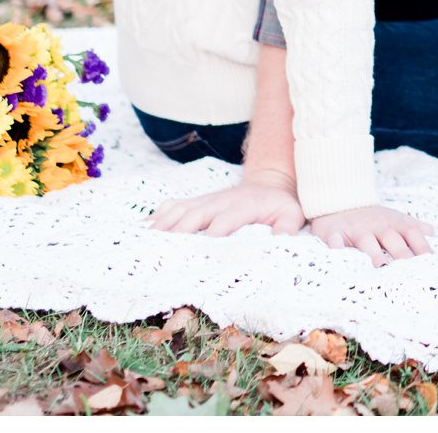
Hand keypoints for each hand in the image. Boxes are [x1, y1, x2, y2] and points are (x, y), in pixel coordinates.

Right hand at [150, 171, 305, 237]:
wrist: (270, 183)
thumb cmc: (281, 206)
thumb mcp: (292, 215)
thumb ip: (287, 228)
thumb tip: (280, 242)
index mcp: (243, 206)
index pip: (223, 221)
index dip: (210, 236)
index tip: (199, 253)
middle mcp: (220, 200)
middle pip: (195, 214)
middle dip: (179, 231)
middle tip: (162, 251)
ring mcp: (206, 199)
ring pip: (180, 209)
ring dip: (163, 225)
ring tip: (146, 243)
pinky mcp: (197, 200)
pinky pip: (174, 205)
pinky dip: (159, 215)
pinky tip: (145, 228)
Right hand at [309, 204, 434, 266]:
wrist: (338, 199)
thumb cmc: (371, 217)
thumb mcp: (395, 218)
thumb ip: (414, 228)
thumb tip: (434, 234)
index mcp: (394, 223)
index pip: (412, 233)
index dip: (422, 247)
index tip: (432, 263)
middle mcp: (377, 226)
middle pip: (392, 239)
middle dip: (402, 254)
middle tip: (410, 273)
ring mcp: (356, 229)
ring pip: (366, 241)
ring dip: (373, 254)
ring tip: (380, 268)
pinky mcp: (334, 232)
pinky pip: (335, 240)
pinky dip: (337, 248)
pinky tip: (340, 256)